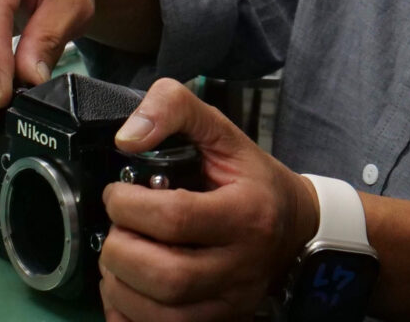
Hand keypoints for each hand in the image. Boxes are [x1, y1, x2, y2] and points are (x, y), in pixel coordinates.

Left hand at [99, 79, 318, 321]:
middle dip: (120, 252)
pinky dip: (130, 317)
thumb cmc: (252, 180)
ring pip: (161, 315)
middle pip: (166, 277)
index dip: (130, 206)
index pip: (177, 218)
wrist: (293, 227)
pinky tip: (127, 289)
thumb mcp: (221, 131)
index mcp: (247, 213)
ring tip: (117, 258)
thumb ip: (174, 108)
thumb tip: (127, 136)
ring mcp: (232, 302)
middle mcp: (242, 265)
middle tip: (116, 230)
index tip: (116, 194)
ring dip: (119, 287)